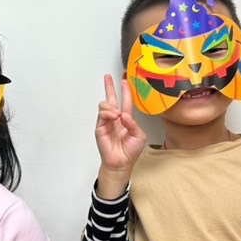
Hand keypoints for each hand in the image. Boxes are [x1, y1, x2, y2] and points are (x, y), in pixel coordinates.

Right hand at [95, 75, 146, 190]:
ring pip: (105, 105)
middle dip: (109, 87)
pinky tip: (114, 117)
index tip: (125, 81)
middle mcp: (116, 119)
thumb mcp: (139, 136)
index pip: (126, 102)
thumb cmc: (130, 152)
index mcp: (126, 120)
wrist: (121, 163)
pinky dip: (108, 113)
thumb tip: (123, 115)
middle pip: (112, 99)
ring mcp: (107, 122)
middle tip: (108, 77)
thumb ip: (133, 124)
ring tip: (116, 114)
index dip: (126, 91)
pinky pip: (102, 114)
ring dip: (111, 106)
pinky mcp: (100, 127)